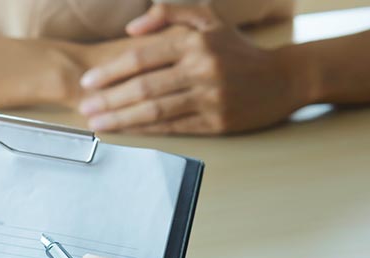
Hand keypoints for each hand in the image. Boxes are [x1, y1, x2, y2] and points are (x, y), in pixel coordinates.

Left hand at [77, 4, 302, 134]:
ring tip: (97, 124)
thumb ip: (169, 14)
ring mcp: (210, 97)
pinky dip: (146, 131)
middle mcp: (202, 69)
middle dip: (109, 100)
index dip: (111, 71)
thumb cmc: (238, 49)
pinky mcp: (217, 122)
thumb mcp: (209, 19)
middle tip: (84, 108)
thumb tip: (131, 28)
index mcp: (195, 42)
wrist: (285, 77)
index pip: (142, 57)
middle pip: (144, 87)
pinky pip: (173, 128)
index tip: (88, 82)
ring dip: (121, 119)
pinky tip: (127, 132)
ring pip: (155, 110)